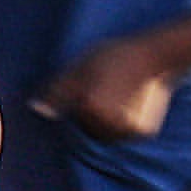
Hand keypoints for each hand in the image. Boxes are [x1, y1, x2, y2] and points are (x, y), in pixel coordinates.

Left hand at [41, 32, 187, 142]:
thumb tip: (35, 109)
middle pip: (86, 128)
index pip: (70, 114)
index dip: (78, 97)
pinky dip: (122, 123)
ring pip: (104, 134)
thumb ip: (57, 91)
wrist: (155, 56)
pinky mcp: (141, 132)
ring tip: (117, 95)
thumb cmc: (112, 57)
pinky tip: (131, 103)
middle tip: (107, 88)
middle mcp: (109, 122)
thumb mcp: (79, 68)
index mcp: (90, 106)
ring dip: (104, 120)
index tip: (95, 82)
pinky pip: (122, 133)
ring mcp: (127, 129)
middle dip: (90, 113)